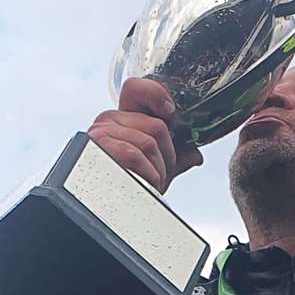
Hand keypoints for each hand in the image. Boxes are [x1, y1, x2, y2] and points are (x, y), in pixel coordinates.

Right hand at [88, 78, 202, 193]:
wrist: (109, 207)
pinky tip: (142, 184)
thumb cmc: (129, 186)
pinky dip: (147, 174)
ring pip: (149, 142)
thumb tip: (195, 155)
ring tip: (150, 182)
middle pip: (156, 126)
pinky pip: (135, 154)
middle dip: (167, 156)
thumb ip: (176, 158)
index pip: (136, 88)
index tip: (170, 112)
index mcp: (123, 119)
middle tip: (159, 174)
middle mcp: (109, 120)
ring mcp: (101, 132)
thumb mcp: (155, 169)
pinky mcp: (98, 147)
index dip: (156, 95)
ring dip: (158, 170)